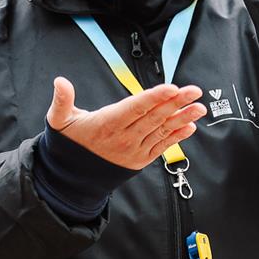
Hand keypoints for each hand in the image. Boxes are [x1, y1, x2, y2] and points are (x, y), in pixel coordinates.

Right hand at [46, 77, 205, 169]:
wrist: (73, 178)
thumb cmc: (69, 143)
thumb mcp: (59, 121)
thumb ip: (62, 100)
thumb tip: (60, 81)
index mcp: (107, 124)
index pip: (135, 108)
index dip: (154, 98)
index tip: (172, 88)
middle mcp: (124, 138)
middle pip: (154, 117)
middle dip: (176, 103)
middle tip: (194, 90)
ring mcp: (134, 150)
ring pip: (162, 131)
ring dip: (182, 118)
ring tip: (199, 107)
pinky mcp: (140, 159)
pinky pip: (162, 146)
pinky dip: (176, 137)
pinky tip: (190, 126)